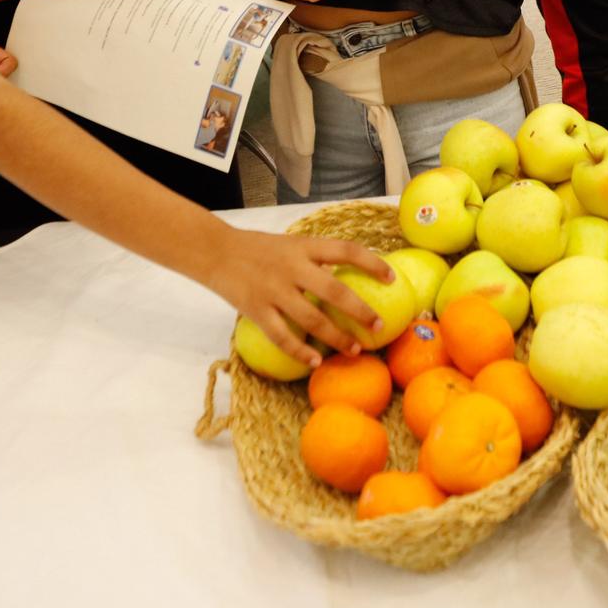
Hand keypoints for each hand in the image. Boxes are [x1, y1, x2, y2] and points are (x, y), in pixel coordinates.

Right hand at [206, 228, 395, 364]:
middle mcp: (292, 268)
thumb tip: (347, 278)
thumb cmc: (258, 249)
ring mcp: (274, 290)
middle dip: (360, 311)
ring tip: (355, 350)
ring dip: (336, 337)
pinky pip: (282, 336)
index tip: (392, 278)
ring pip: (312, 319)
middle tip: (379, 326)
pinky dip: (300, 351)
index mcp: (304, 247)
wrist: (215, 251)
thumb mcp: (290, 245)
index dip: (372, 263)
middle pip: (335, 291)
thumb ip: (315, 260)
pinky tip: (315, 362)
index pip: (346, 250)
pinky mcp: (257, 310)